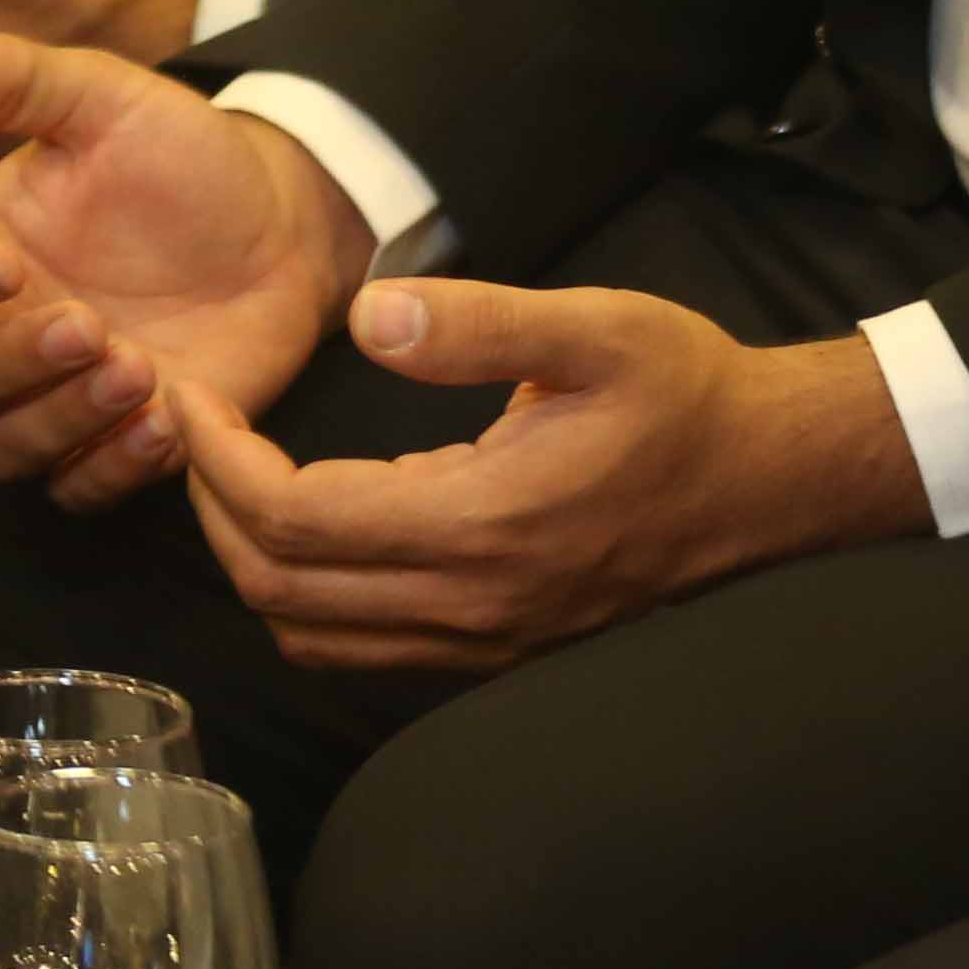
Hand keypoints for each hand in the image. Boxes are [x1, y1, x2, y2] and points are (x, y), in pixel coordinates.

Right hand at [0, 31, 372, 502]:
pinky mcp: (112, 443)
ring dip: (59, 418)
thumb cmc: (183, 156)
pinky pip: (77, 490)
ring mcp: (50, 396)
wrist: (288, 220)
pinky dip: (112, 466)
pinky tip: (170, 418)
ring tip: (139, 367)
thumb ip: (12, 81)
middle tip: (85, 326)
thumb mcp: (105, 101)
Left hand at [175, 289, 921, 673]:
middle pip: (280, 590)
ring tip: (241, 475)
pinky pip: (361, 647)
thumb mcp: (594, 327)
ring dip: (253, 560)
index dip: (220, 462)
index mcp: (482, 523)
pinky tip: (315, 522)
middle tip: (202, 432)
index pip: (294, 519)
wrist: (769, 479)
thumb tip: (366, 318)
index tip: (200, 397)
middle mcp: (470, 603)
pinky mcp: (493, 650)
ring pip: (311, 633)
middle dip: (215, 511)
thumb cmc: (684, 392)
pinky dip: (306, 593)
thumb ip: (474, 323)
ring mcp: (481, 641)